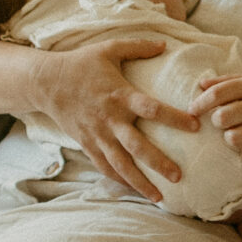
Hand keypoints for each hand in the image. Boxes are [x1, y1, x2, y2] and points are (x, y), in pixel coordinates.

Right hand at [35, 36, 192, 199]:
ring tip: (159, 198)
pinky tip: (134, 190)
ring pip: (121, 164)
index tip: (194, 126)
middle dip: (158, 163)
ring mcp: (98, 135)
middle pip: (137, 146)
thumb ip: (138, 47)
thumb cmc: (80, 63)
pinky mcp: (87, 144)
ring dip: (140, 182)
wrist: (46, 82)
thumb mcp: (109, 49)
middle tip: (179, 176)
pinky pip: (105, 166)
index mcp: (120, 95)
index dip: (174, 118)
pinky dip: (119, 180)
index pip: (152, 109)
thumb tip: (164, 44)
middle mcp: (110, 119)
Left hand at [199, 71, 241, 162]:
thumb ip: (232, 80)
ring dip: (230, 138)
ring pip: (234, 138)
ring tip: (237, 134)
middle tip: (222, 122)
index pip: (218, 93)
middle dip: (216, 122)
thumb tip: (201, 84)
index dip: (200, 103)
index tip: (192, 110)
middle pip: (222, 118)